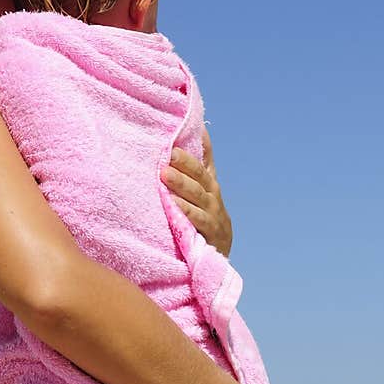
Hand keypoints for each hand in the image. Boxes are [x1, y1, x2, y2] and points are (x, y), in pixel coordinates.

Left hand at [162, 127, 232, 256]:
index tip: (189, 130)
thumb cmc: (204, 215)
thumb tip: (189, 136)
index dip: (200, 144)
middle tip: (168, 152)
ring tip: (164, 173)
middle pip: (199, 175)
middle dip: (184, 163)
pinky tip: (173, 203)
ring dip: (181, 184)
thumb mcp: (201, 191)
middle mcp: (213, 195)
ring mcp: (213, 214)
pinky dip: (186, 211)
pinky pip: (197, 220)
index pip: (205, 159)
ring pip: (197, 195)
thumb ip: (196, 166)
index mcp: (209, 183)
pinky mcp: (210, 233)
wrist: (218, 253)